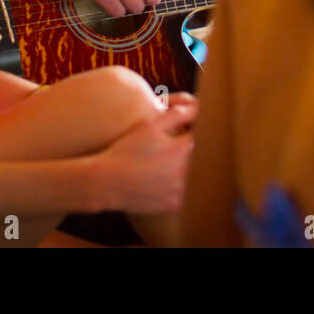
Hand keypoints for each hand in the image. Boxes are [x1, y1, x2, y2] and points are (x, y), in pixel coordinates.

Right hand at [97, 100, 197, 214]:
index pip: (206, 136)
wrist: (107, 182)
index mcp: (184, 149)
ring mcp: (183, 191)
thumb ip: (177, 114)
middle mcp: (187, 171)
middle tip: (182, 149)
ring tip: (173, 164)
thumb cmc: (127, 150)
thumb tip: (196, 108)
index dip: (200, 131)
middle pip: (205, 158)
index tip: (192, 131)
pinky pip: (190, 195)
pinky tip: (169, 180)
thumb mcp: (150, 126)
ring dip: (193, 170)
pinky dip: (184, 187)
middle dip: (199, 151)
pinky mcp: (176, 204)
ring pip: (199, 177)